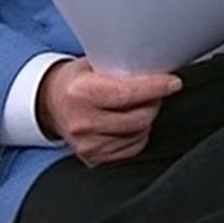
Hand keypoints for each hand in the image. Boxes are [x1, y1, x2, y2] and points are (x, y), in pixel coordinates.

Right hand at [35, 58, 181, 165]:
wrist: (50, 105)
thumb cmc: (76, 81)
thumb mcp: (92, 63)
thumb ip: (120, 65)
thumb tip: (157, 65)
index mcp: (80, 92)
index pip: (127, 93)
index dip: (155, 88)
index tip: (173, 82)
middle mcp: (83, 122)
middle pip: (138, 117)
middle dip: (154, 102)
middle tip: (154, 91)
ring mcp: (88, 144)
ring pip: (139, 133)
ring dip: (147, 118)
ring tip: (138, 105)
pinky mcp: (94, 159)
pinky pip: (133, 147)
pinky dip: (138, 134)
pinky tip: (129, 122)